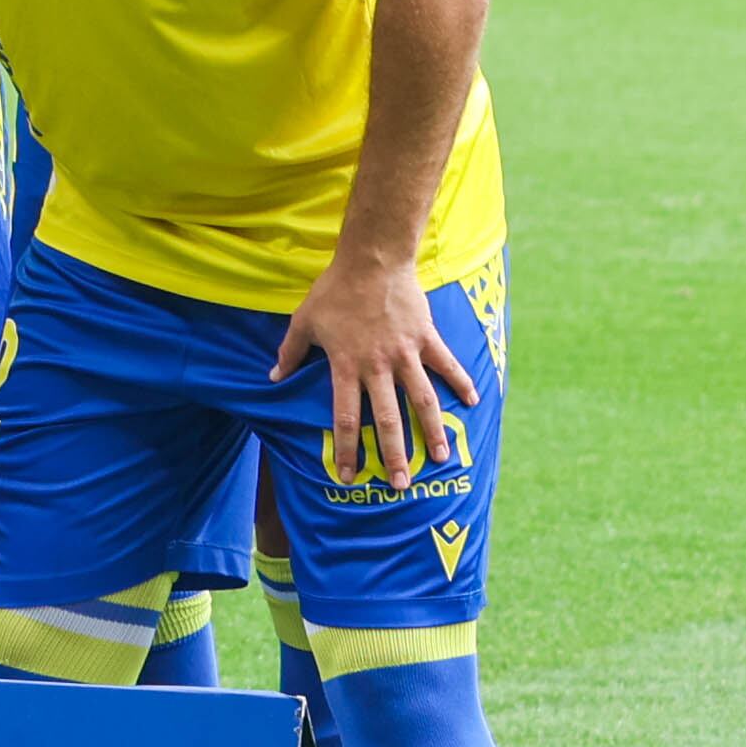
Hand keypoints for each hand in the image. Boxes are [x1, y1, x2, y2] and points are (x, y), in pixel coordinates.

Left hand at [274, 253, 479, 492]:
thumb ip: (290, 353)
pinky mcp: (427, 338)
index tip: (350, 476)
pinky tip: (473, 403)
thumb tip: (272, 377)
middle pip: (387, 419)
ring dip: (432, 431)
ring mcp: (406, 354)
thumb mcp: (304, 321)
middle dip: (393, 455)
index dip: (346, 449)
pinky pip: (447, 365)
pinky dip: (462, 383)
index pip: (344, 418)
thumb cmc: (334, 291)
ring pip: (422, 401)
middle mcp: (377, 366)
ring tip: (440, 458)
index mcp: (346, 366)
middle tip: (401, 484)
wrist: (371, 261)